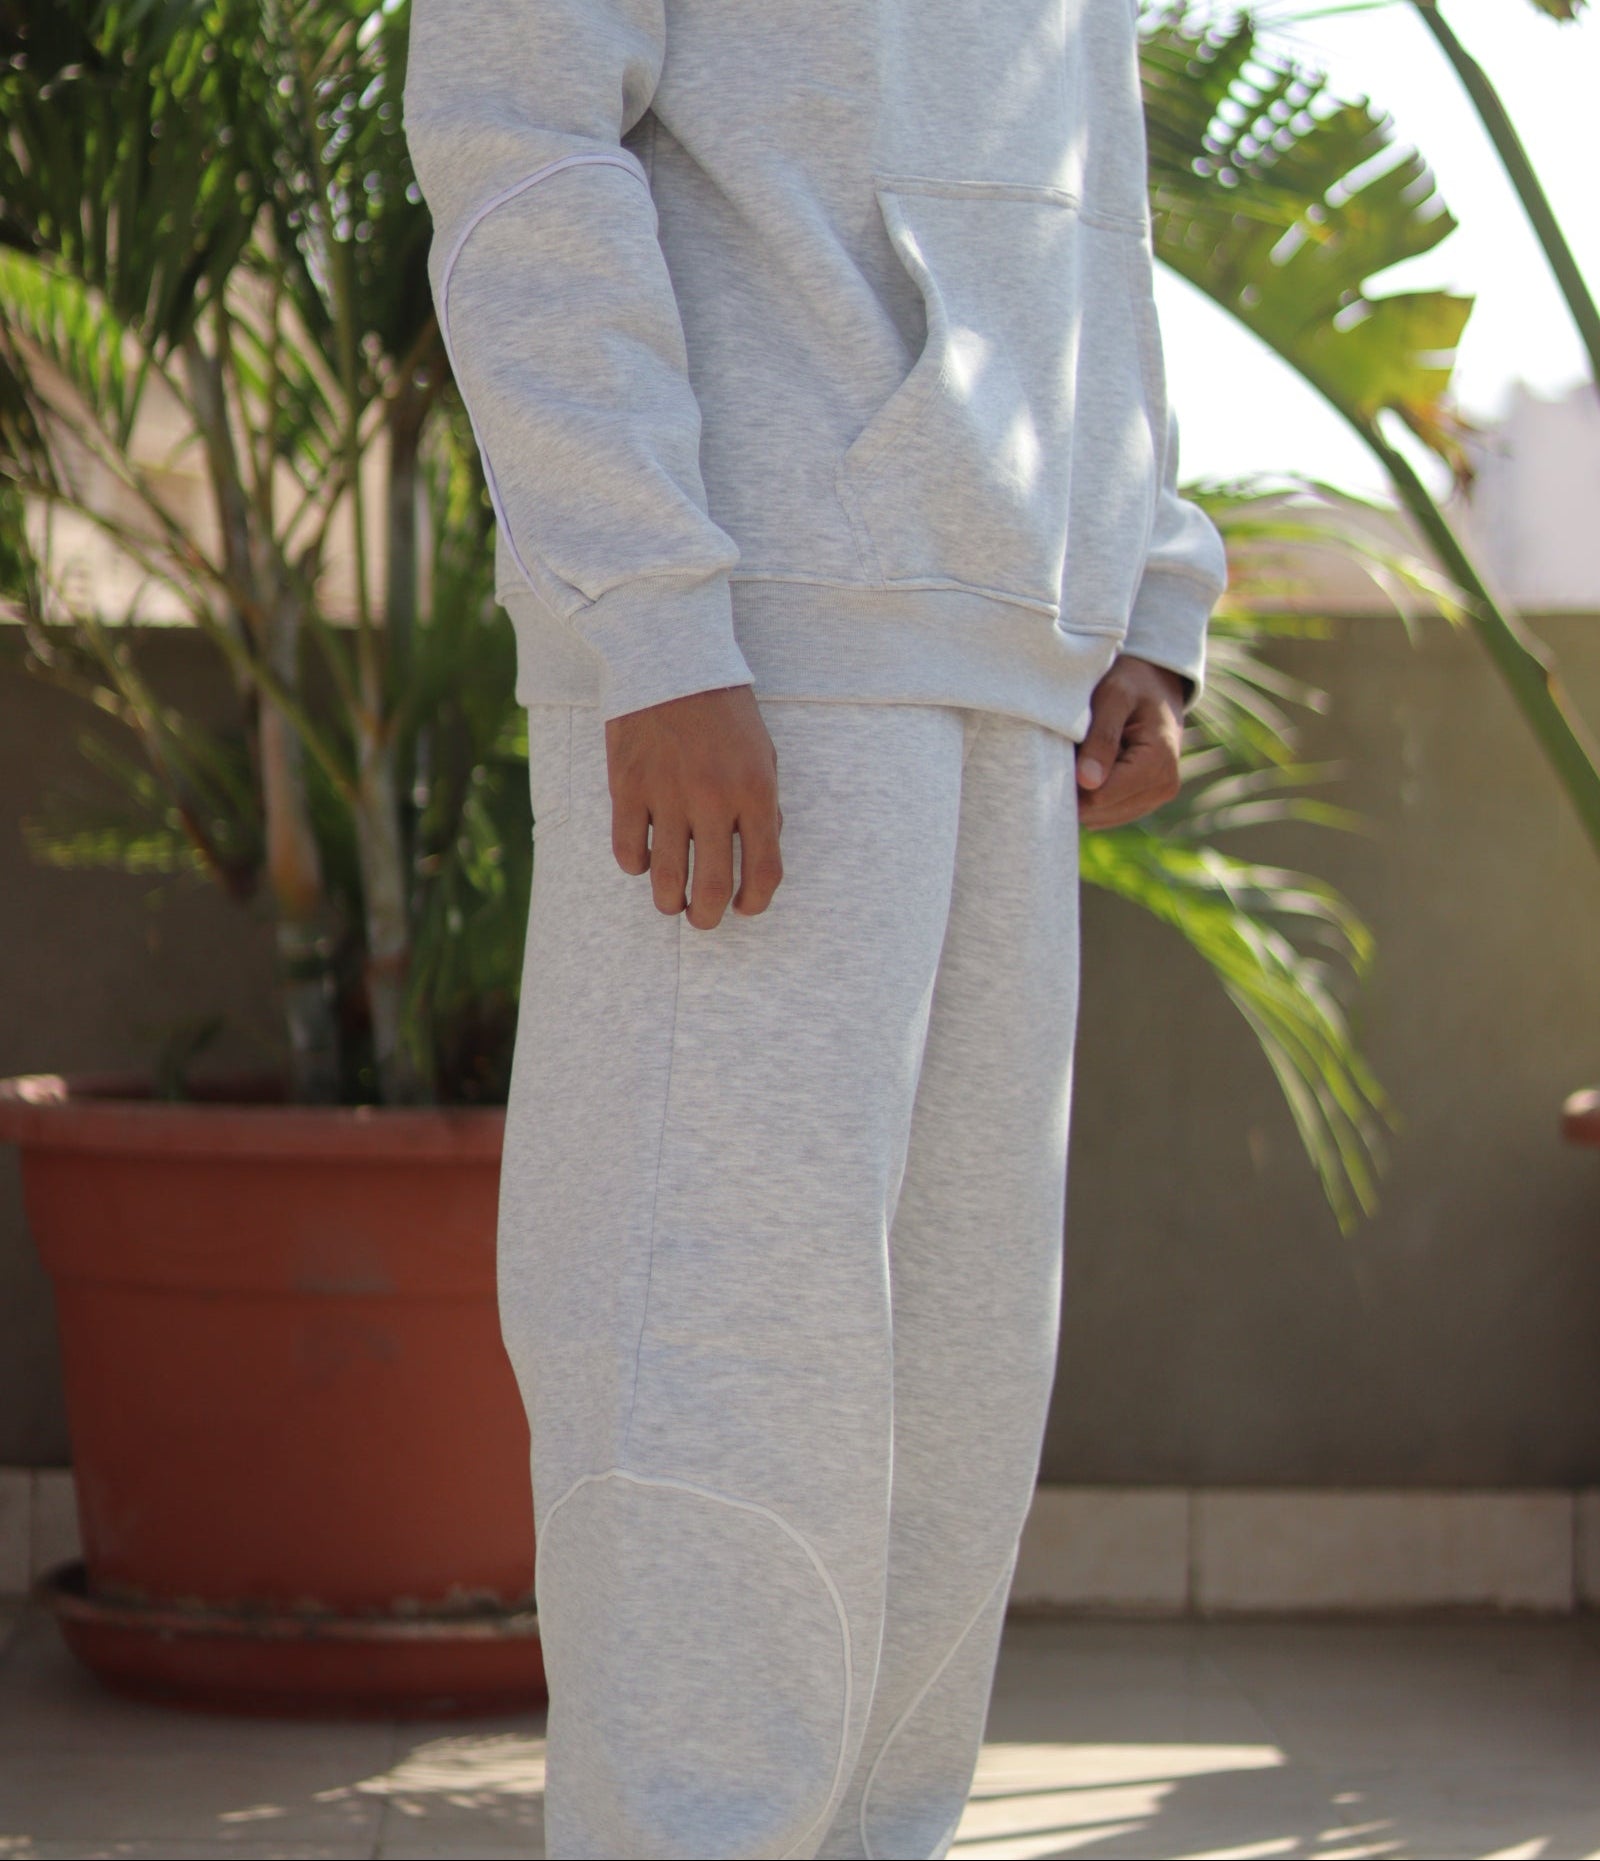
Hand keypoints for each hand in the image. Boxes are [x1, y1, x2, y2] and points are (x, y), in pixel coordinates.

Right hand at [605, 684, 783, 928]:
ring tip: (672, 902)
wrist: (671, 660)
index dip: (756, 902)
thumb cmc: (724, 711)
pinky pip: (628, 851)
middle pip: (713, 886)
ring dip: (670, 902)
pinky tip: (643, 859)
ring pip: (666, 879)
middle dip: (708, 917)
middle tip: (703, 918)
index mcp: (756, 791)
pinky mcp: (627, 788)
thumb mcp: (763, 754)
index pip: (764, 870)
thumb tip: (759, 853)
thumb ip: (764, 806)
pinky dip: (636, 866)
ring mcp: (667, 795)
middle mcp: (713, 799)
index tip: (746, 907)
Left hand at [1076, 655, 1186, 829]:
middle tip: (1074, 749)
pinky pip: (1105, 814)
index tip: (1063, 751)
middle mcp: (1163, 787)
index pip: (1099, 797)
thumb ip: (1101, 737)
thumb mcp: (1113, 697)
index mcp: (1158, 762)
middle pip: (1097, 812)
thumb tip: (1087, 782)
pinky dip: (1092, 794)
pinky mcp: (1145, 802)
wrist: (1156, 684)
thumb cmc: (1132, 683)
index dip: (1071, 780)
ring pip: (1099, 817)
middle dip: (1076, 786)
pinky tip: (1094, 765)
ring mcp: (1156, 799)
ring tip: (1087, 754)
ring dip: (1083, 791)